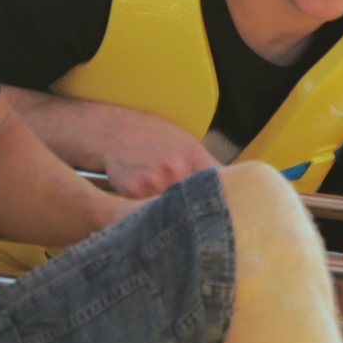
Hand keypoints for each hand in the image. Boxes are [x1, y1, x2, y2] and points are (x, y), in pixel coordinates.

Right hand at [100, 109, 221, 198]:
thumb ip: (205, 164)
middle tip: (186, 207)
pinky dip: (147, 209)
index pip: (218, 183)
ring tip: (161, 198)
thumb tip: (228, 183)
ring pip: (171, 210)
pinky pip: (146, 210)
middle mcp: (175, 169)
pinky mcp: (133, 192)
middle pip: (193, 203)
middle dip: (192, 208)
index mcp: (192, 155)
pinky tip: (144, 195)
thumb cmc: (150, 135)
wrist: (114, 131)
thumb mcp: (184, 141)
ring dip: (169, 211)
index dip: (221, 199)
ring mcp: (153, 182)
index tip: (221, 209)